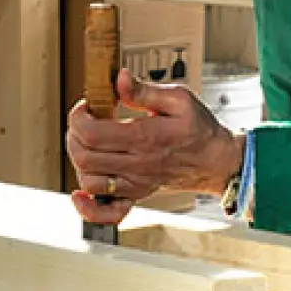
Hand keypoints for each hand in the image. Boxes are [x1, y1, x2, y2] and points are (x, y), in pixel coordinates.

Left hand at [67, 69, 244, 225]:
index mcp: (144, 138)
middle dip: (74, 135)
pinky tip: (81, 194)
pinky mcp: (136, 195)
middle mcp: (137, 164)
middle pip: (84, 157)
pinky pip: (108, 212)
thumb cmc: (199, 128)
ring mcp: (135, 183)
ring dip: (79, 161)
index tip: (86, 106)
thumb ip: (144, 91)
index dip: (79, 117)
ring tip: (88, 144)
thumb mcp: (178, 99)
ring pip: (89, 181)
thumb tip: (119, 79)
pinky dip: (88, 207)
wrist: (216, 160)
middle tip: (85, 121)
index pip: (92, 133)